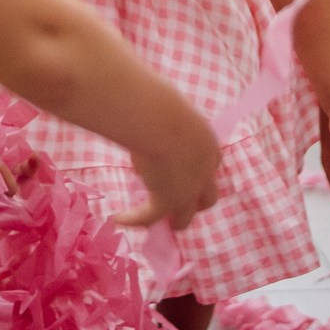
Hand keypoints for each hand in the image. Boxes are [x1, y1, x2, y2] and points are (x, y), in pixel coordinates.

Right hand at [115, 114, 222, 230]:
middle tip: (179, 203)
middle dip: (196, 203)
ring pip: (186, 216)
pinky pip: (149, 217)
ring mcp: (187, 191)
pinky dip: (134, 219)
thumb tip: (150, 121)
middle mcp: (204, 174)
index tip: (183, 170)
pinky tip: (120, 219)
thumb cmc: (165, 106)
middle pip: (208, 198)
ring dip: (176, 221)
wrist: (159, 119)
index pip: (210, 165)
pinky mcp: (166, 201)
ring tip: (161, 223)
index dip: (199, 171)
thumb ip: (169, 126)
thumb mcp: (174, 114)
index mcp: (209, 148)